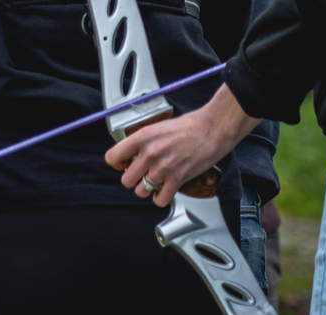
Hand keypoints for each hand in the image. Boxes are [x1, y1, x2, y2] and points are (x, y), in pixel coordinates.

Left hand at [104, 84, 258, 206]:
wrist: (212, 129)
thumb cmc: (189, 126)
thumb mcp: (158, 126)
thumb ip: (144, 140)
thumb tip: (132, 152)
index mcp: (142, 137)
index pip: (113, 157)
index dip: (117, 163)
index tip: (123, 164)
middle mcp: (150, 153)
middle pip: (126, 180)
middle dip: (133, 179)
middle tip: (141, 174)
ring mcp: (163, 168)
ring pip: (141, 191)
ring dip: (147, 189)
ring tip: (155, 181)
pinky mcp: (177, 179)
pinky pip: (160, 199)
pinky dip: (161, 198)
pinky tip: (165, 189)